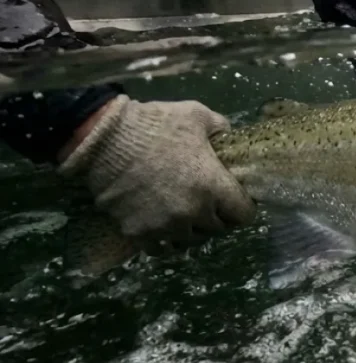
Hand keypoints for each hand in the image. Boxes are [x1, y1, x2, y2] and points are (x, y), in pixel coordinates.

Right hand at [58, 95, 255, 242]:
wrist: (105, 139)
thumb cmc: (156, 124)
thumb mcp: (197, 115)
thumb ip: (220, 128)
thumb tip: (227, 135)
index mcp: (213, 187)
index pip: (243, 214)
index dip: (242, 208)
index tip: (235, 201)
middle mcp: (193, 213)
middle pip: (216, 229)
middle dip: (216, 218)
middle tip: (208, 206)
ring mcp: (165, 226)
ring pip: (188, 241)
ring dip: (189, 230)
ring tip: (184, 217)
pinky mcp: (138, 233)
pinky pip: (159, 248)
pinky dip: (162, 240)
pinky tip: (160, 226)